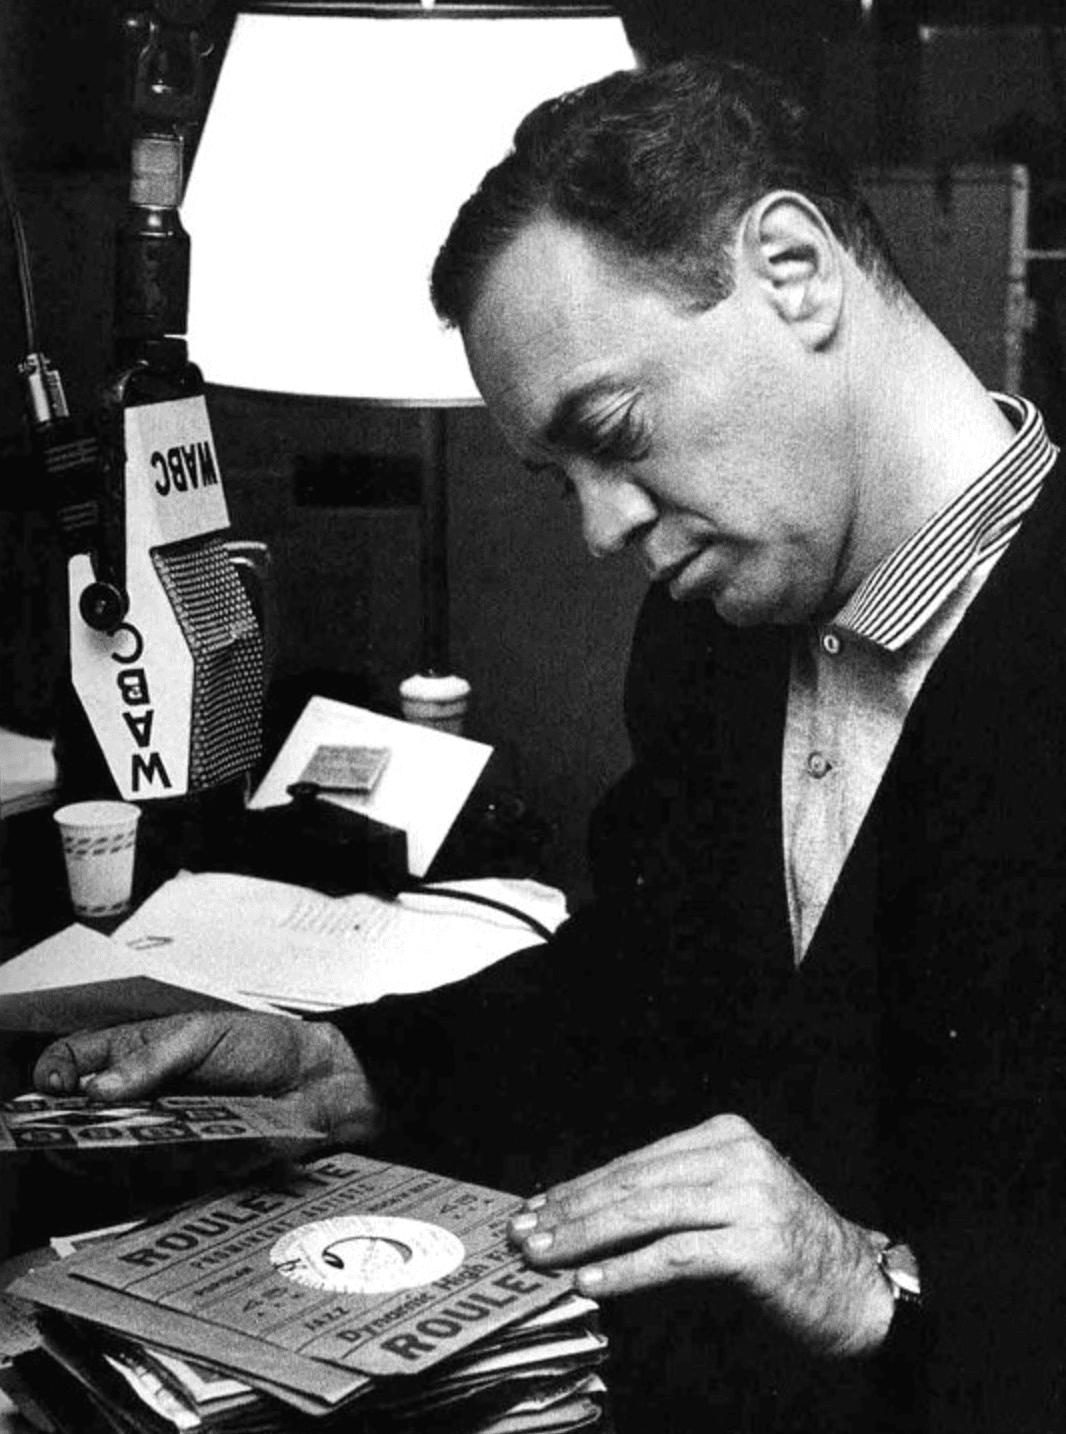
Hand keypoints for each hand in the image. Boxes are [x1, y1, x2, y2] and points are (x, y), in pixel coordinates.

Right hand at [33, 1012, 380, 1145]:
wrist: (319, 1082)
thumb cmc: (263, 1046)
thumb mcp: (202, 1035)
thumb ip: (150, 1059)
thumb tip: (98, 1087)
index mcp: (136, 1054)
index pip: (73, 1062)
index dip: (55, 1075)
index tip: (55, 1086)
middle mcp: (141, 1098)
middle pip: (82, 1120)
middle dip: (75, 1125)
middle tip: (84, 1124)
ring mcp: (162, 1136)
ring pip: (113, 1155)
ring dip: (123, 1147)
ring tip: (148, 1131)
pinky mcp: (188, 1168)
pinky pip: (157, 1179)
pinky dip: (164, 1167)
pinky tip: (184, 1150)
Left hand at [508, 1114, 895, 1357]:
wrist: (862, 1292)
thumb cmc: (785, 1252)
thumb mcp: (727, 1205)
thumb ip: (670, 1199)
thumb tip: (586, 1215)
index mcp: (725, 1135)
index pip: (634, 1161)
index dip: (579, 1187)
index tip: (534, 1209)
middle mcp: (737, 1154)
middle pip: (633, 1183)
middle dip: (571, 1210)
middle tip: (523, 1234)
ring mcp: (750, 1196)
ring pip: (647, 1213)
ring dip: (585, 1237)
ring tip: (544, 1257)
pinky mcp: (757, 1243)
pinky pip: (676, 1254)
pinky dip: (627, 1270)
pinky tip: (592, 1282)